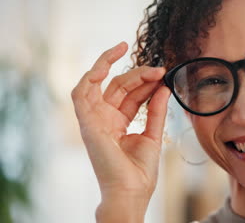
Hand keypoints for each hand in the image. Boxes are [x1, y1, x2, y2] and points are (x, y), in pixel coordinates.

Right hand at [71, 42, 170, 221]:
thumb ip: (156, 110)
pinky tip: (105, 64)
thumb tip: (164, 87)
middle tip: (159, 69)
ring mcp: (93, 120)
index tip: (163, 74)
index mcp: (118, 122)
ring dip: (110, 65)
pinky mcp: (86, 123)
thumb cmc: (140, 171)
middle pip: (117, 85)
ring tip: (130, 53)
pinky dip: (89, 76)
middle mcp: (104, 118)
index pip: (130, 93)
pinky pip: (80, 93)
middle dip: (138, 74)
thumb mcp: (153, 134)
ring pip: (97, 83)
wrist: (132, 190)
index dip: (145, 81)